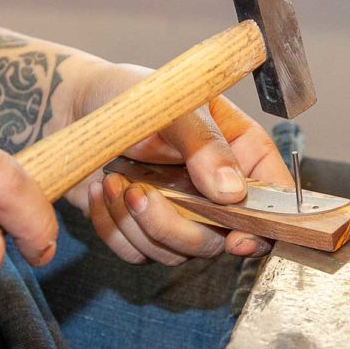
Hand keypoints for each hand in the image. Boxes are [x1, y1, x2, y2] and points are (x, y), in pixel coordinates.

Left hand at [68, 63, 293, 264]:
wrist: (77, 105)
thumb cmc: (134, 95)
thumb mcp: (175, 107)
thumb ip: (205, 145)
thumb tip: (232, 192)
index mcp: (239, 153)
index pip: (272, 200)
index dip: (263, 227)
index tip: (238, 238)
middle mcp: (214, 190)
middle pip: (216, 239)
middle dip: (174, 225)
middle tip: (139, 193)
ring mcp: (178, 213)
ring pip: (174, 253)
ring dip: (137, 223)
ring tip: (115, 181)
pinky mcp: (140, 228)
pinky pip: (135, 253)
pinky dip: (113, 226)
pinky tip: (102, 190)